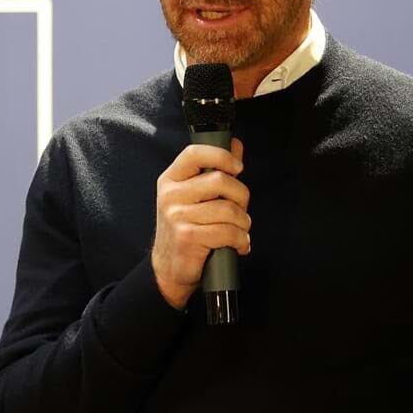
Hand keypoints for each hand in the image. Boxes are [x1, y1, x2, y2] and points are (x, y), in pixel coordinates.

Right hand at [151, 138, 250, 309]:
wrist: (169, 268)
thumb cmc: (186, 228)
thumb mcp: (194, 196)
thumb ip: (214, 169)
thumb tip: (235, 144)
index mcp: (171, 179)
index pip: (194, 153)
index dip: (221, 156)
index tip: (237, 167)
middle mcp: (170, 195)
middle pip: (220, 181)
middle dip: (241, 197)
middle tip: (240, 209)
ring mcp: (177, 216)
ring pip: (228, 210)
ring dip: (243, 223)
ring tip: (239, 231)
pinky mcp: (187, 237)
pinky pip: (228, 232)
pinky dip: (241, 240)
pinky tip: (238, 245)